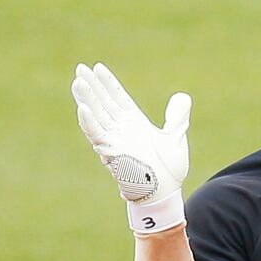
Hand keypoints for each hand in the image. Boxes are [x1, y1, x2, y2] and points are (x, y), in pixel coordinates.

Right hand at [72, 63, 190, 218]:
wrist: (164, 193)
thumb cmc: (168, 171)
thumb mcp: (175, 137)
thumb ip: (177, 116)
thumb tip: (182, 96)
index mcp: (135, 124)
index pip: (118, 98)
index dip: (108, 83)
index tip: (98, 67)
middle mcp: (121, 130)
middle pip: (103, 103)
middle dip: (92, 86)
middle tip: (80, 68)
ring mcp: (114, 140)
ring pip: (96, 115)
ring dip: (87, 98)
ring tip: (78, 81)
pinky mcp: (110, 152)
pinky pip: (97, 135)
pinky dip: (89, 122)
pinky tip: (82, 107)